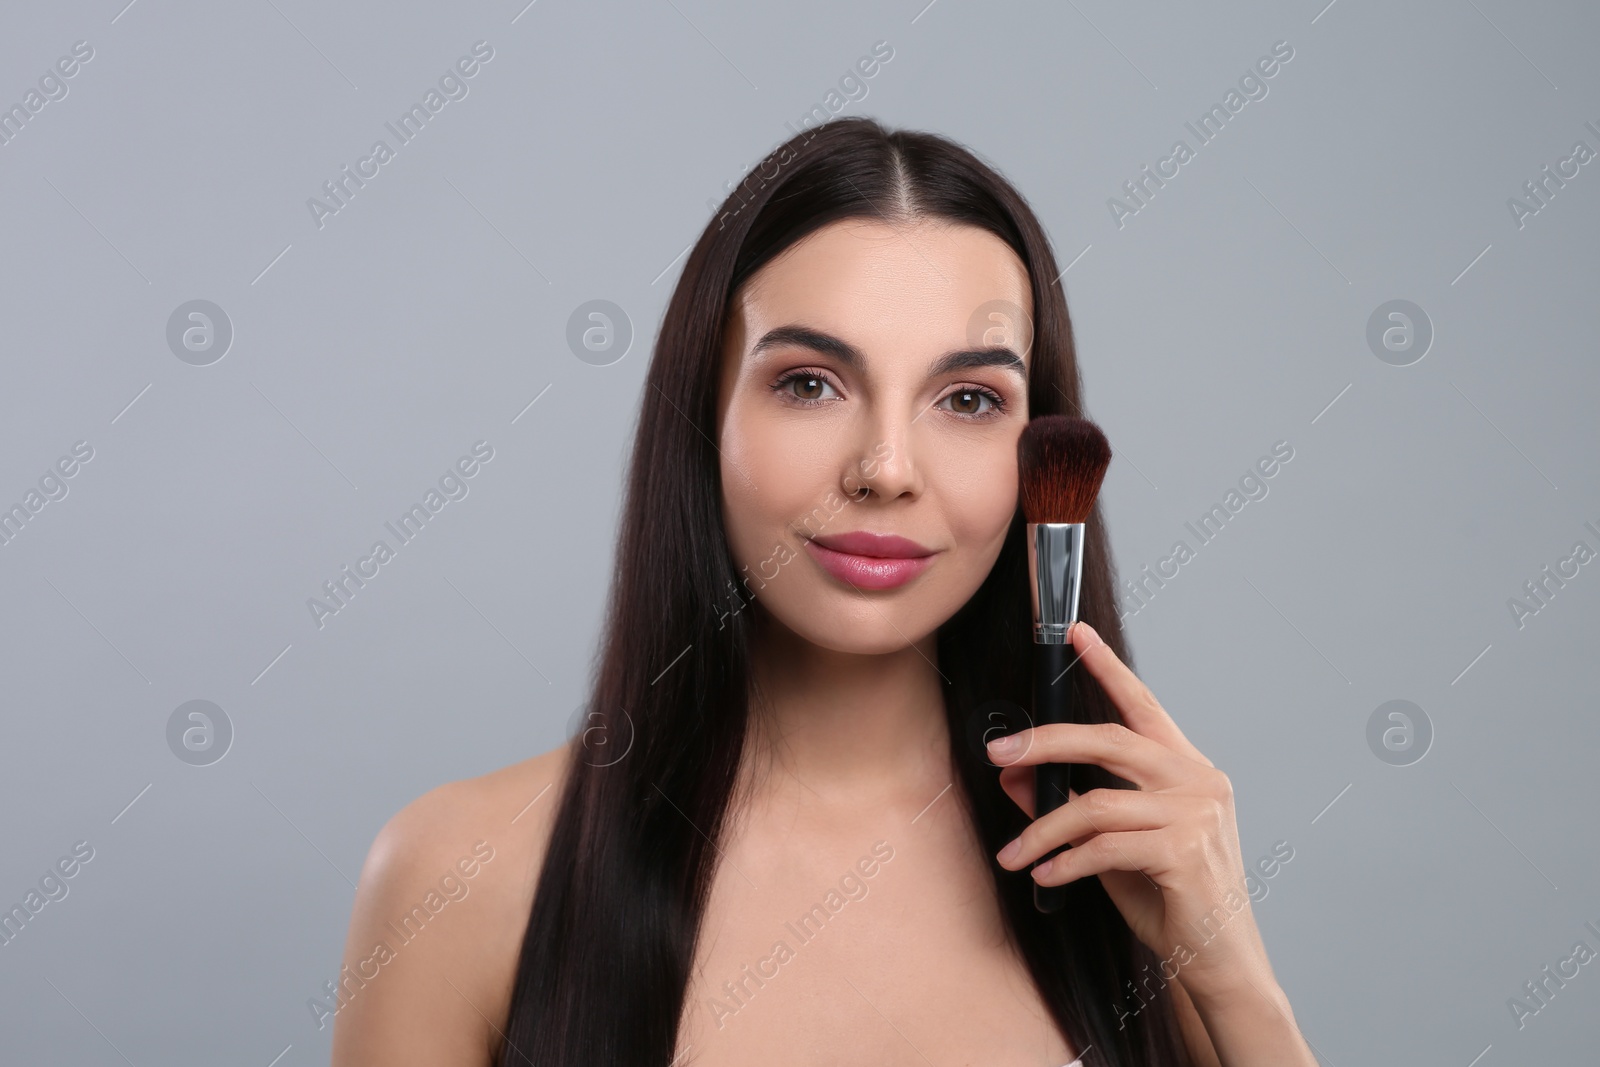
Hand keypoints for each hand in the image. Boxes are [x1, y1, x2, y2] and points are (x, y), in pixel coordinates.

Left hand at [986, 620, 1276, 999]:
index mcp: (1186, 768)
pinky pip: (1104, 847)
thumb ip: (1069, 807)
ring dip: (1042, 830)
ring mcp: (1196, 815)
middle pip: (1108, 740)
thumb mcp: (1110, 845)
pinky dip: (1064, 863)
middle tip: (997, 754)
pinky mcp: (1186, 853)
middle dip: (1045, 743)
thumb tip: (1013, 777)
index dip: (1107, 666)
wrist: (1218, 959)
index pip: (1142, 705)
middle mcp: (1197, 781)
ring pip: (1094, 804)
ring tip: (1013, 855)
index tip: (1075, 633)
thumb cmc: (1169, 897)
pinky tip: (1045, 877)